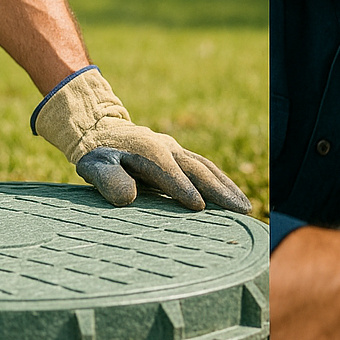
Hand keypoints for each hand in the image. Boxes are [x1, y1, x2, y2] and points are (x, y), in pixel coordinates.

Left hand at [34, 67, 251, 212]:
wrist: (102, 129)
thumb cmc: (98, 153)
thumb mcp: (96, 166)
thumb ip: (110, 181)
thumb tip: (128, 198)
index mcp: (149, 151)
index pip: (169, 172)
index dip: (182, 188)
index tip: (199, 207)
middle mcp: (168, 148)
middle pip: (198, 169)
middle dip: (219, 190)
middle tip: (240, 211)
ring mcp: (176, 150)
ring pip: (206, 168)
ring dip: (227, 187)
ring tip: (244, 207)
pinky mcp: (179, 155)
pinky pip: (204, 167)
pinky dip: (220, 181)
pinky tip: (231, 196)